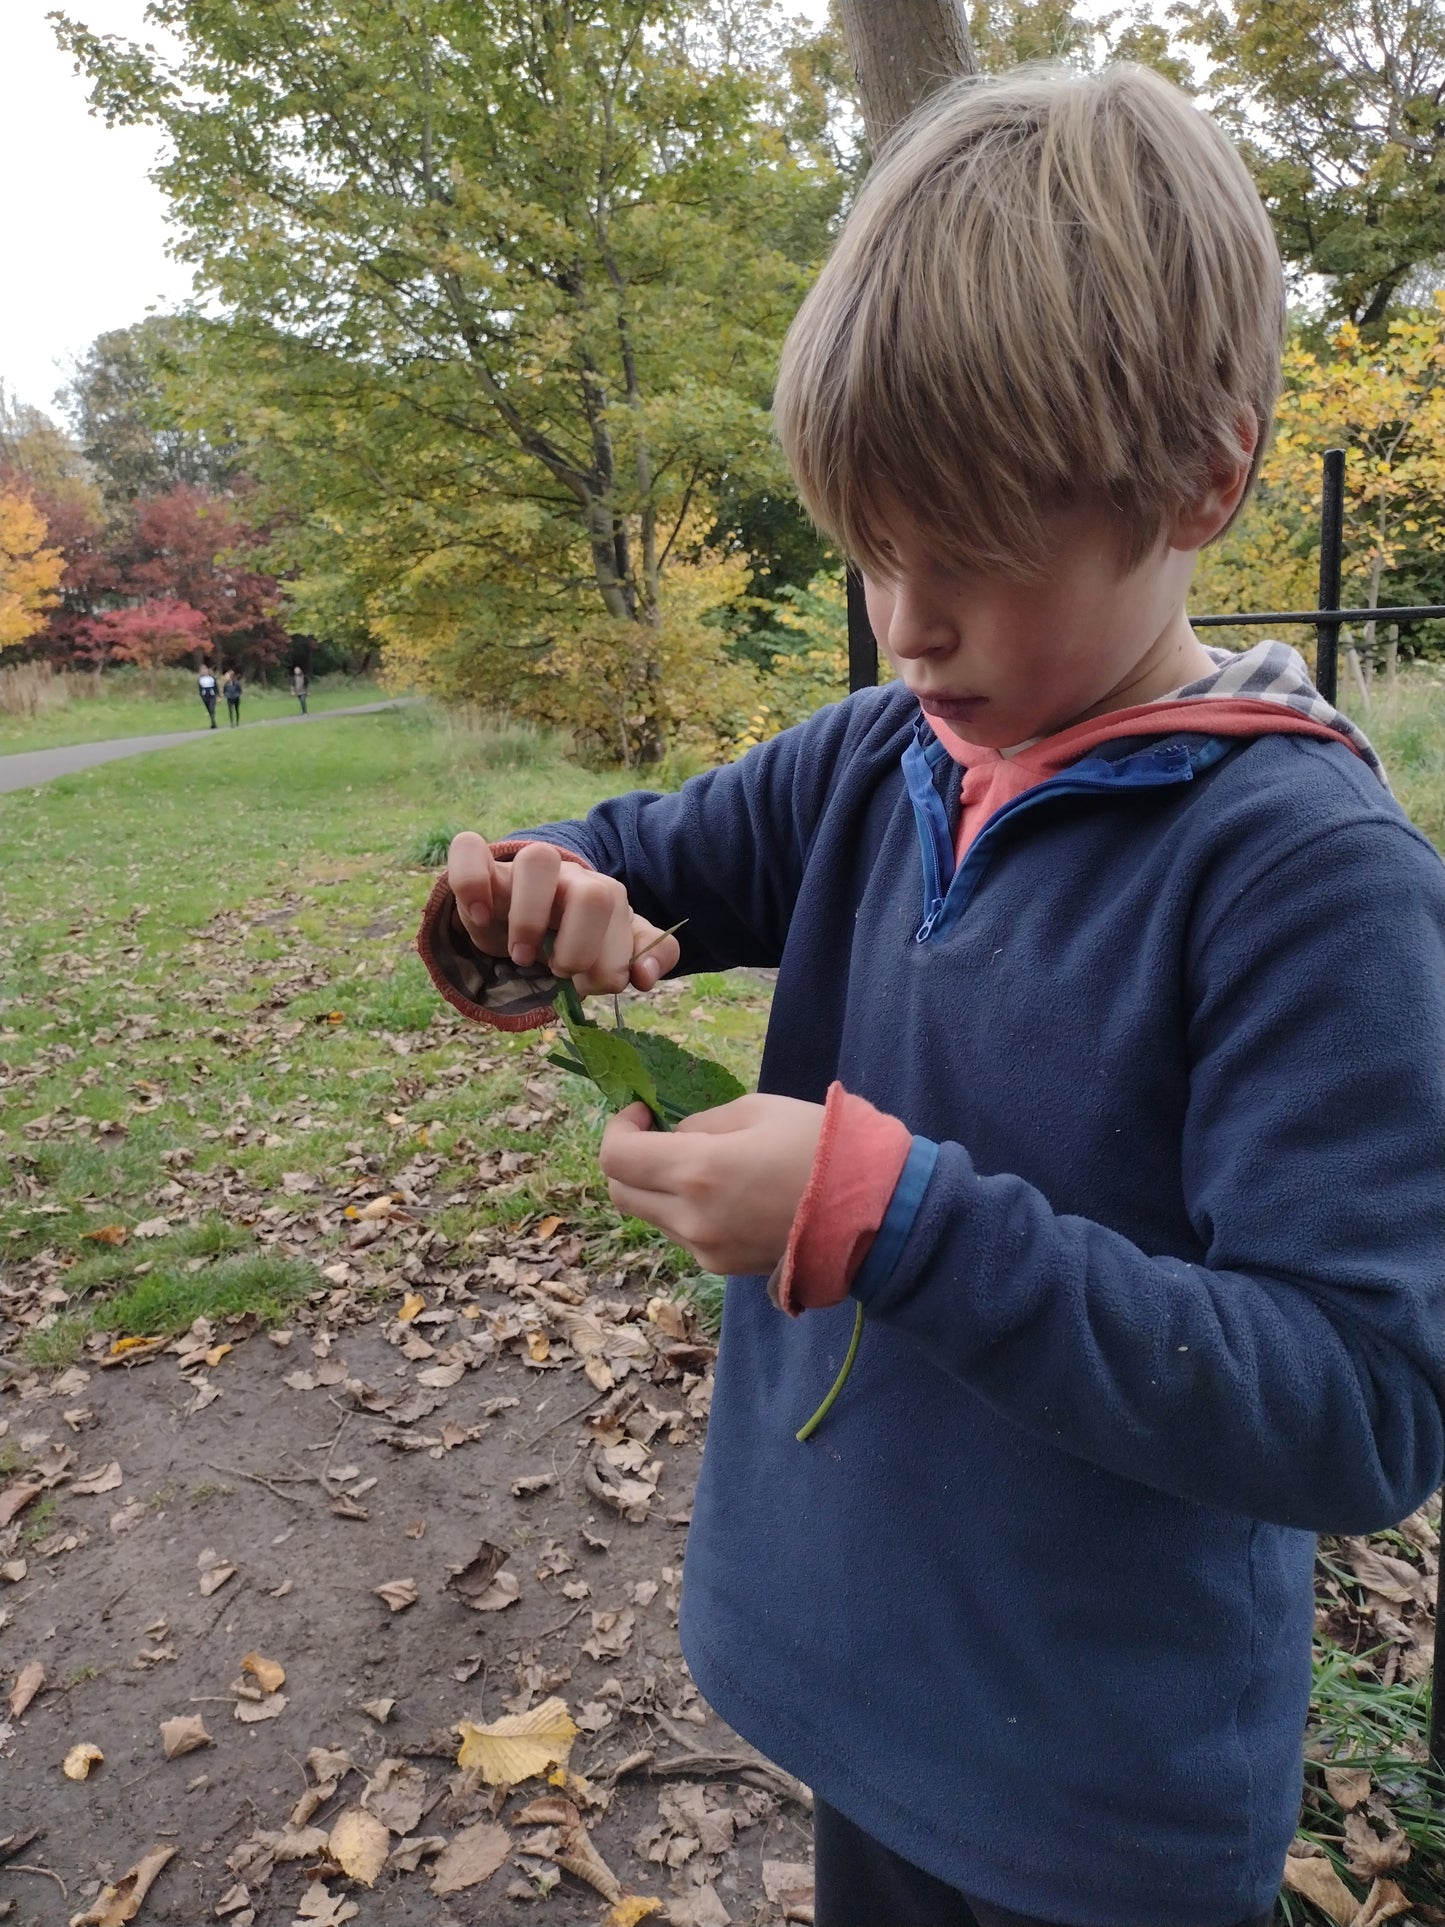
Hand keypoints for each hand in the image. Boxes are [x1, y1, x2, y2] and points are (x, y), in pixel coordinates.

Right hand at [447, 831, 680, 998]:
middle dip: (581, 946)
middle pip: (595, 892)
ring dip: (531, 920)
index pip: (626, 919)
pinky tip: (480, 917)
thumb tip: (646, 976)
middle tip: (558, 972)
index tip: (589, 986)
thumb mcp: (601, 953)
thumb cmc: (563, 939)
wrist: (513, 921)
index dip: (611, 962)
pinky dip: (471, 882)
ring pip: (538, 859)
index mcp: (603, 895)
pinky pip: (469, 848)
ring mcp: (523, 867)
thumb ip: (635, 958)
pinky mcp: (480, 865)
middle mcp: (568, 876)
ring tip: (520, 956)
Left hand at [599, 1094, 825, 1274]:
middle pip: (621, 1193)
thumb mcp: (759, 1110)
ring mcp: (705, 1250)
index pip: (616, 1158)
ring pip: (652, 1215)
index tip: (644, 1112)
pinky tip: (727, 1193)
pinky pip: (684, 1235)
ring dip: (659, 1187)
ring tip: (703, 1163)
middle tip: (659, 1135)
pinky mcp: (723, 1268)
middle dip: (629, 1160)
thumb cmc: (822, 1147)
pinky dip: (686, 1210)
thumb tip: (676, 1137)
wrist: (873, 1212)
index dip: (618, 1128)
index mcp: (697, 1171)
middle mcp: (691, 1218)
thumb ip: (704, 1122)